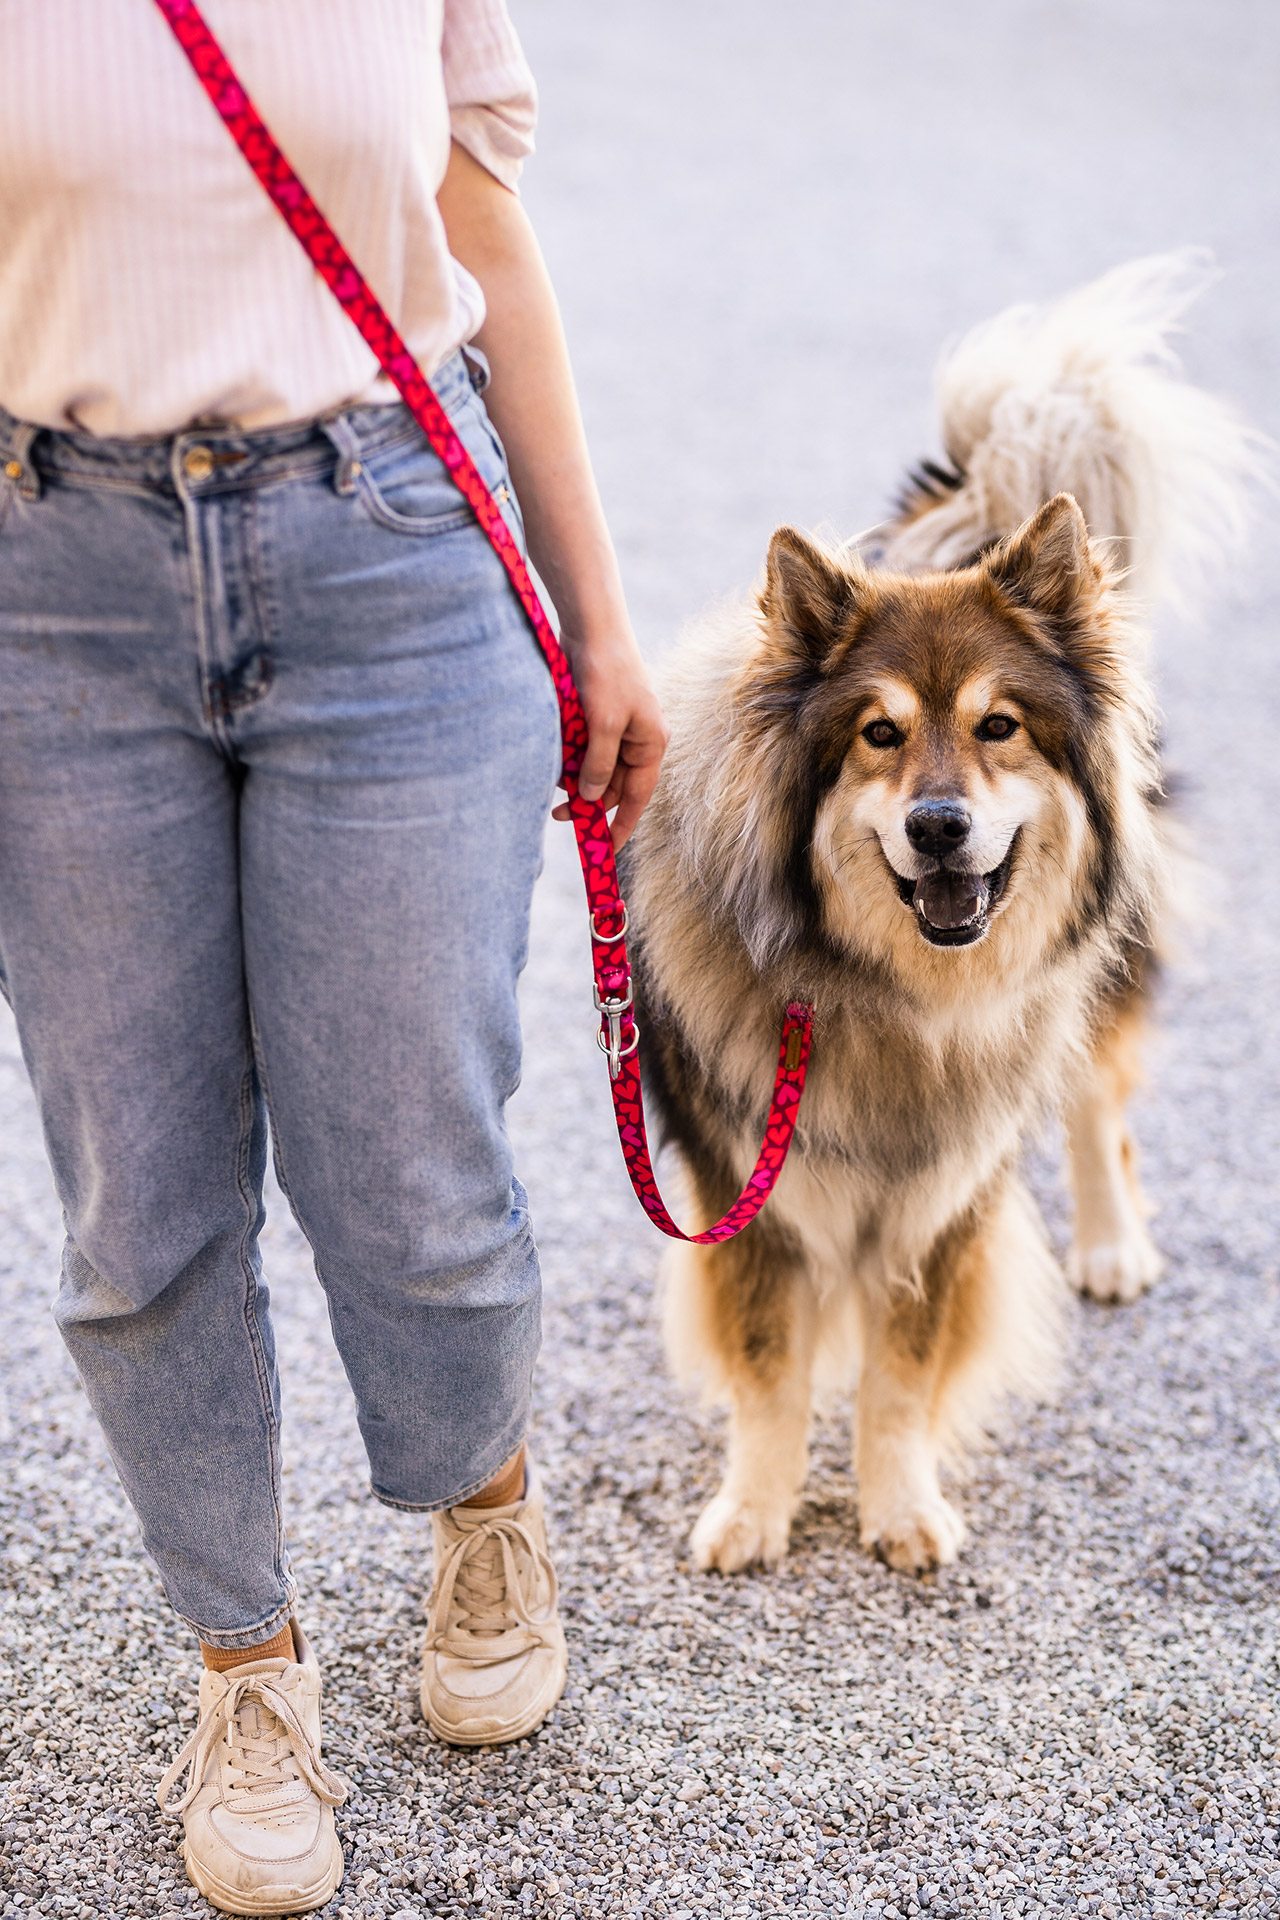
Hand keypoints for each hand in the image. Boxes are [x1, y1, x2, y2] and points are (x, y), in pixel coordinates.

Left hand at [551, 628, 668, 848]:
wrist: (592, 626)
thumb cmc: (606, 672)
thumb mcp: (603, 725)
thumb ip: (599, 765)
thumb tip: (593, 798)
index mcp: (650, 744)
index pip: (637, 798)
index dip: (621, 826)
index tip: (603, 851)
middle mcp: (637, 740)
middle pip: (612, 786)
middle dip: (588, 798)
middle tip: (558, 812)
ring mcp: (617, 729)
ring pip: (594, 768)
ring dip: (575, 774)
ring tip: (556, 769)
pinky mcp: (596, 717)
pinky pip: (583, 748)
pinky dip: (570, 754)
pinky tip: (557, 748)